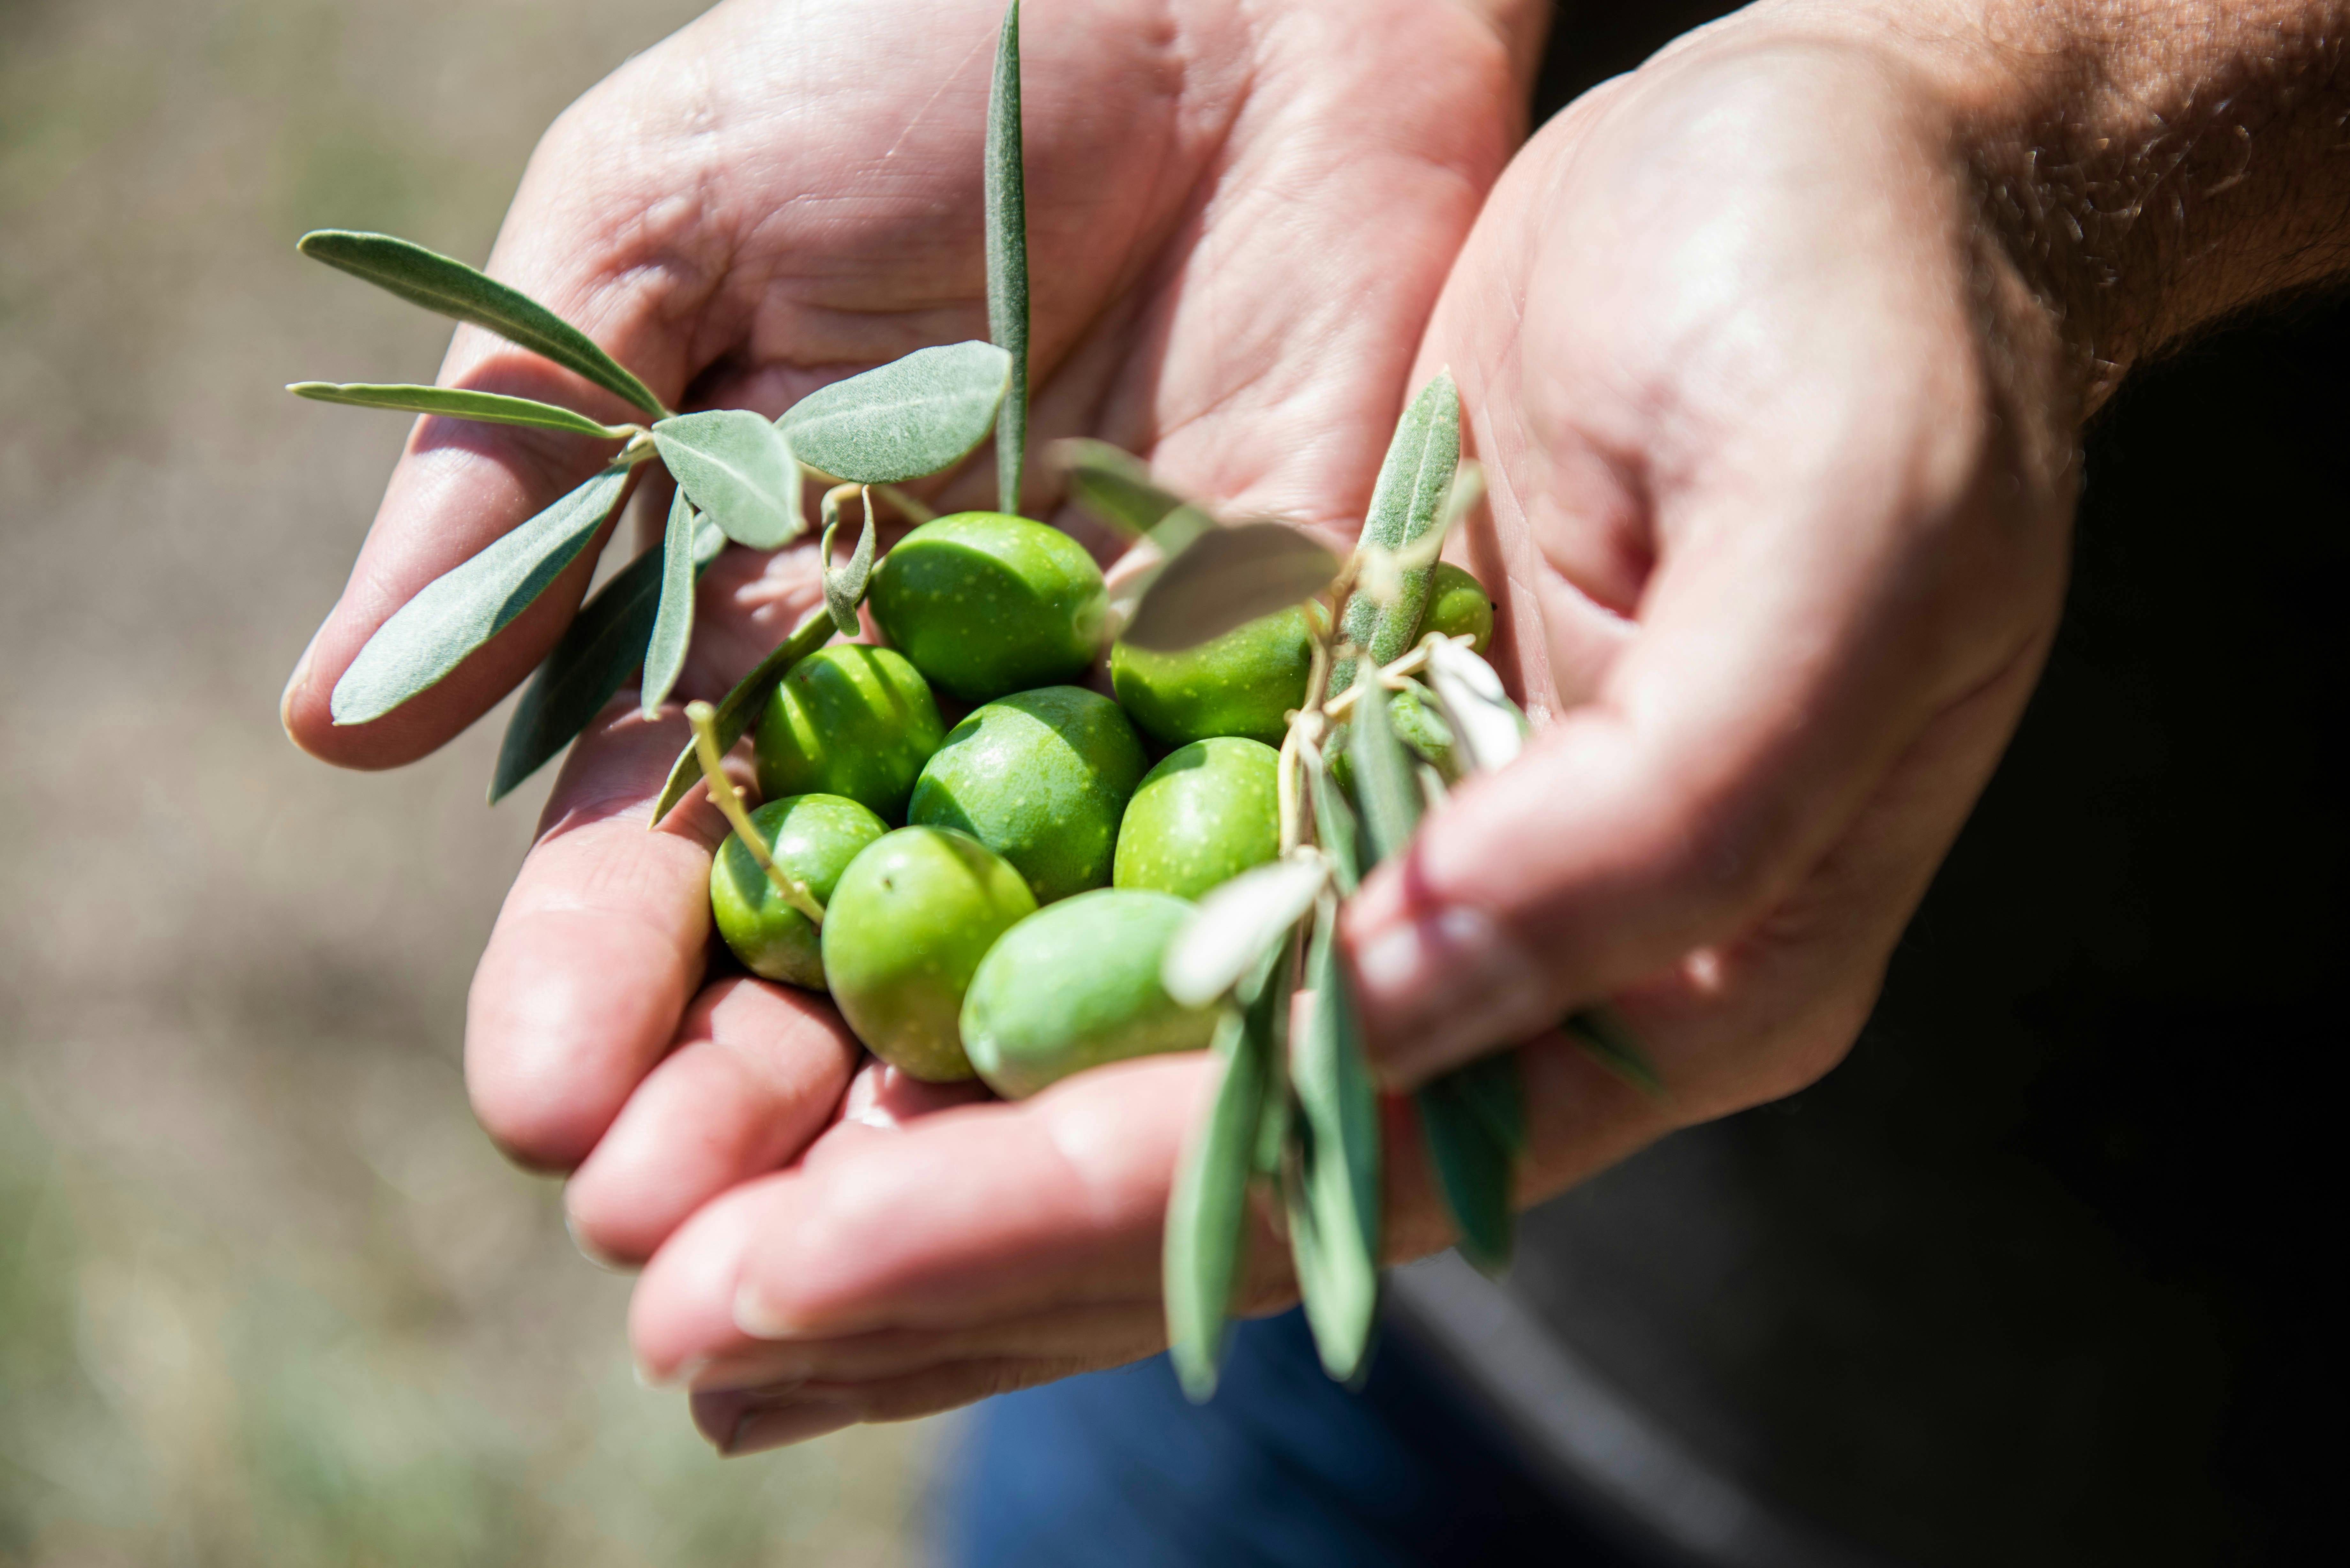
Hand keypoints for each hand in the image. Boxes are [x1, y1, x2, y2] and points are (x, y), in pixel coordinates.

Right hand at [304, 0, 1541, 1447]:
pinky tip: (1105, 1123)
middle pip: (831, 943)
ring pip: (1016, 954)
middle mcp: (934, 697)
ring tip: (865, 1251)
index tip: (547, 1099)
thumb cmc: (917, 40)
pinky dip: (1175, 985)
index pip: (660, 840)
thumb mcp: (661, 221)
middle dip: (754, 1091)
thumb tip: (343, 720)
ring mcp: (1116, 704)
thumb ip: (527, 464)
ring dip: (938, 1106)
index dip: (596, 972)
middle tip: (681, 1239)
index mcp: (766, 609)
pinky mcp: (1293, 672)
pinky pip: (1231, 859)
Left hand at [618, 9, 2095, 1450]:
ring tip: (677, 1265)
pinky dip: (950, 990)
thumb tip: (1412, 977)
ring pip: (1123, 1068)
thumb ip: (1667, 803)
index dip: (1050, 1223)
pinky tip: (789, 1046)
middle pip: (1188, 1157)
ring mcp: (1401, 862)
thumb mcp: (1839, 536)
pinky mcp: (1310, 742)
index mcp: (1675, 968)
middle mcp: (1519, 962)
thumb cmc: (1876, 329)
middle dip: (931, 1252)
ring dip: (905, 1160)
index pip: (1313, 1145)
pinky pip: (1108, 906)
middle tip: (679, 1330)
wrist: (1840, 177)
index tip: (805, 1277)